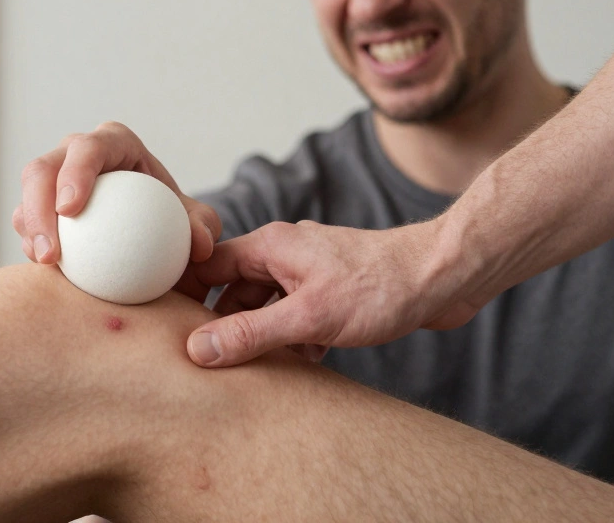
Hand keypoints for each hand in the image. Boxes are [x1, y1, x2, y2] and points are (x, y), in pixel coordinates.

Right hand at [13, 121, 221, 265]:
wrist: (152, 235)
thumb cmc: (172, 220)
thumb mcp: (195, 223)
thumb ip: (203, 228)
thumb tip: (200, 245)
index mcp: (113, 143)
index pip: (88, 148)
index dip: (74, 173)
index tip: (70, 210)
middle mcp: (75, 154)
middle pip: (42, 169)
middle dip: (37, 206)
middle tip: (51, 253)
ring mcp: (53, 179)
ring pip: (26, 197)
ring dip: (29, 229)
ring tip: (46, 265)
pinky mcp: (40, 207)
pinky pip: (25, 223)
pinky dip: (32, 244)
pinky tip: (46, 271)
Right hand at [180, 218, 486, 367]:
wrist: (444, 279)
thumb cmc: (380, 287)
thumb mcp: (308, 318)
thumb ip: (251, 333)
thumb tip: (199, 349)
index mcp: (269, 246)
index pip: (206, 265)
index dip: (184, 294)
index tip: (169, 327)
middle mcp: (284, 254)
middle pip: (233, 290)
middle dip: (226, 326)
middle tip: (213, 363)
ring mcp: (308, 272)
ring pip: (265, 307)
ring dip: (265, 337)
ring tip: (265, 368)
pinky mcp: (330, 291)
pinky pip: (294, 316)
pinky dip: (295, 340)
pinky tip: (307, 361)